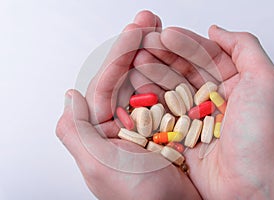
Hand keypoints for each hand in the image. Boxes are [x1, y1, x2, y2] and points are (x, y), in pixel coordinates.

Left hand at [56, 11, 200, 199]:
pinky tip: (178, 60)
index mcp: (102, 131)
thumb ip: (76, 132)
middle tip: (150, 21)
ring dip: (156, 56)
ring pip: (150, 83)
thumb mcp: (100, 166)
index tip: (134, 31)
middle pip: (129, 78)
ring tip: (164, 32)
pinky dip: (174, 77)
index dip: (120, 55)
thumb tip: (70, 96)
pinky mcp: (169, 127)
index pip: (106, 84)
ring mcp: (148, 124)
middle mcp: (123, 125)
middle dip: (138, 46)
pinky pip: (169, 97)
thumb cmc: (141, 198)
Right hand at [141, 25, 273, 198]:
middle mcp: (215, 101)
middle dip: (164, 57)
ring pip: (171, 91)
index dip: (184, 43)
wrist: (254, 185)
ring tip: (136, 63)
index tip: (164, 34)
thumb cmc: (263, 135)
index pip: (205, 56)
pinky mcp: (183, 137)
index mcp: (235, 85)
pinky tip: (138, 90)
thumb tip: (217, 30)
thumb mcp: (265, 80)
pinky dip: (150, 102)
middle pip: (184, 72)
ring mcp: (197, 119)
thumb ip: (244, 47)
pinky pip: (164, 115)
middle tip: (144, 46)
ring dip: (153, 76)